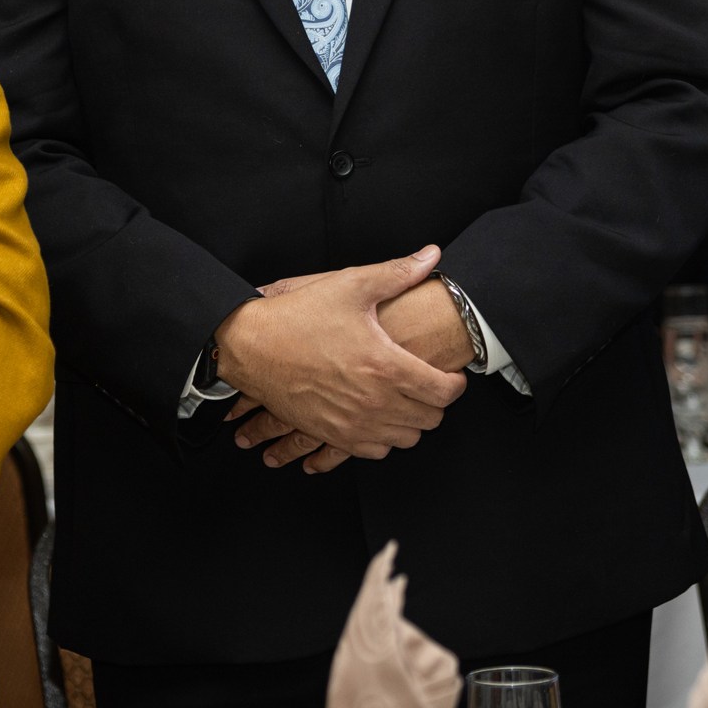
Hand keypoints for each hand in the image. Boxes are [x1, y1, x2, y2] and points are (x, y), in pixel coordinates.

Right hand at [213, 246, 465, 468]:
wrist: (251, 346)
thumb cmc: (298, 316)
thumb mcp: (350, 285)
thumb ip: (398, 272)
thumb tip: (431, 256)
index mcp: (385, 366)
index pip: (444, 392)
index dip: (456, 383)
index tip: (453, 374)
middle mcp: (374, 402)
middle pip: (430, 419)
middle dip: (437, 401)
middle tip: (430, 383)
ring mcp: (352, 424)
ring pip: (406, 439)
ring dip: (412, 421)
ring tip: (406, 399)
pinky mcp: (332, 436)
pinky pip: (375, 452)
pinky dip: (384, 438)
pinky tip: (379, 416)